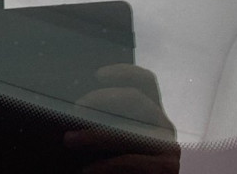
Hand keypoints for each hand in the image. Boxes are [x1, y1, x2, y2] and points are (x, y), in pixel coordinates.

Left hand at [64, 65, 179, 173]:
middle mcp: (163, 124)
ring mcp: (168, 146)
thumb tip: (69, 100)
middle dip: (101, 98)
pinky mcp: (166, 167)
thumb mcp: (105, 133)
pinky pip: (130, 161)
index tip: (98, 75)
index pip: (145, 81)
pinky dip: (105, 164)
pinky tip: (87, 169)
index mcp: (150, 111)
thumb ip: (96, 116)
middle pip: (135, 98)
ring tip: (69, 140)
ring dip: (95, 135)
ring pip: (129, 131)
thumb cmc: (109, 159)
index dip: (124, 72)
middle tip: (76, 108)